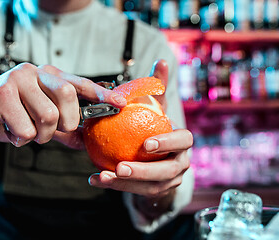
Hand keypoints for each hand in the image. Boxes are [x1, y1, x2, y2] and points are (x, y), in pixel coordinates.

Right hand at [0, 63, 125, 146]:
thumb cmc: (8, 113)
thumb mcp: (39, 119)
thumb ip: (62, 128)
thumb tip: (84, 140)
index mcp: (48, 75)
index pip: (80, 83)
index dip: (102, 94)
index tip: (120, 103)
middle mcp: (35, 72)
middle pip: (68, 97)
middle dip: (66, 122)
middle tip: (53, 130)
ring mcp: (17, 80)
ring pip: (48, 116)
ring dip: (40, 134)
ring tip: (26, 131)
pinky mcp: (1, 94)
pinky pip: (26, 128)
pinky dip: (21, 138)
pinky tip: (10, 131)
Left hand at [88, 59, 192, 196]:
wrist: (157, 153)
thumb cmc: (154, 124)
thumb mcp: (155, 106)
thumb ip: (157, 86)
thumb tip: (161, 60)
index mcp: (183, 142)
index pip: (183, 141)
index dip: (168, 143)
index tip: (145, 143)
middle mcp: (181, 163)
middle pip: (167, 171)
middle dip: (144, 171)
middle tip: (119, 166)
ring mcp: (170, 180)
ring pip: (151, 187)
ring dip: (126, 184)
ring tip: (102, 176)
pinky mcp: (155, 191)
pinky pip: (136, 192)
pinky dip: (116, 187)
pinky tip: (95, 179)